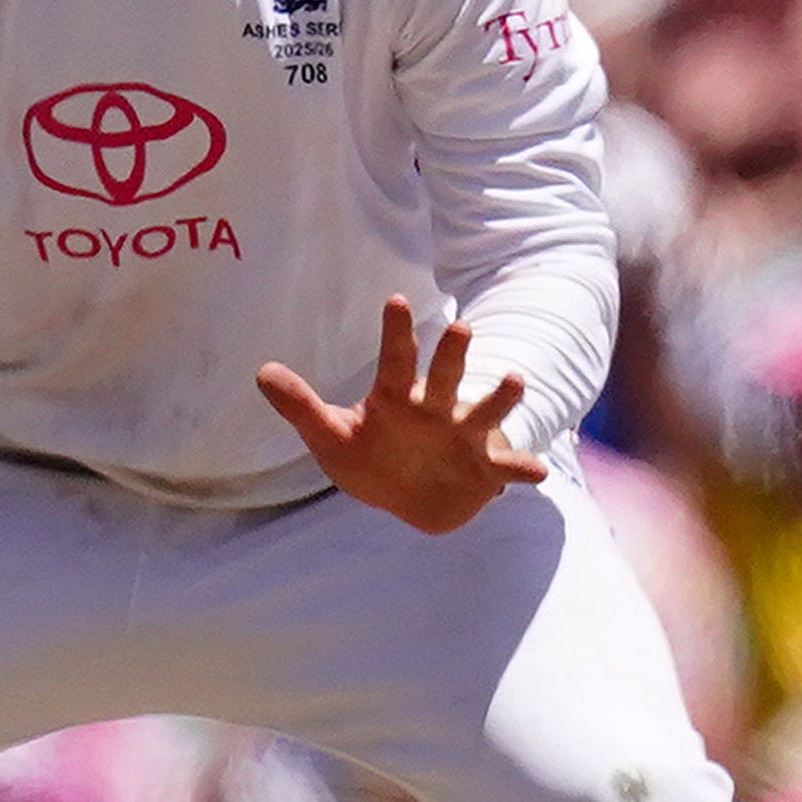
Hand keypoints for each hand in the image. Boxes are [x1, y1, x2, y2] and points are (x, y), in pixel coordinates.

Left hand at [257, 298, 548, 533]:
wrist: (407, 500)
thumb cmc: (370, 457)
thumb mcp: (331, 437)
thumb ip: (301, 407)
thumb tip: (262, 372)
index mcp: (396, 397)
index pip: (395, 359)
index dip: (396, 332)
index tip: (395, 301)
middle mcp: (434, 408)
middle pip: (444, 376)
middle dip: (451, 355)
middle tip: (460, 328)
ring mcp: (463, 437)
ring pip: (483, 411)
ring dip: (498, 398)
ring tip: (515, 381)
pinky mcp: (483, 469)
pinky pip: (506, 470)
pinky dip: (522, 469)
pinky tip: (538, 472)